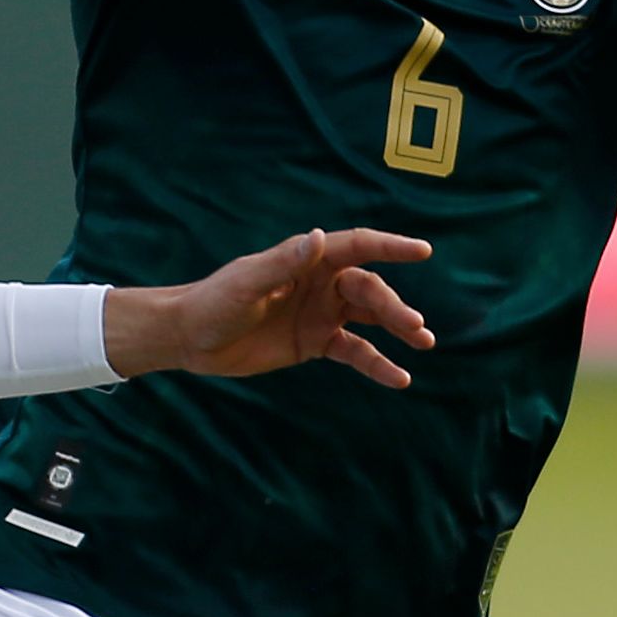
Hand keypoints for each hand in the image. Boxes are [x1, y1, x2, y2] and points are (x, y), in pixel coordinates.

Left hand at [104, 228, 437, 388]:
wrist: (192, 339)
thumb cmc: (215, 301)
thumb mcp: (248, 283)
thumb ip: (283, 263)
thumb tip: (318, 239)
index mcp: (306, 260)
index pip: (356, 247)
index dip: (390, 246)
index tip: (423, 250)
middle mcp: (320, 283)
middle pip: (368, 289)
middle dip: (394, 306)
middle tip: (416, 327)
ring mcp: (320, 313)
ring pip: (370, 318)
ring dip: (397, 328)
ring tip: (423, 343)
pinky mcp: (315, 343)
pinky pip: (355, 352)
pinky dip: (377, 364)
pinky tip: (399, 378)